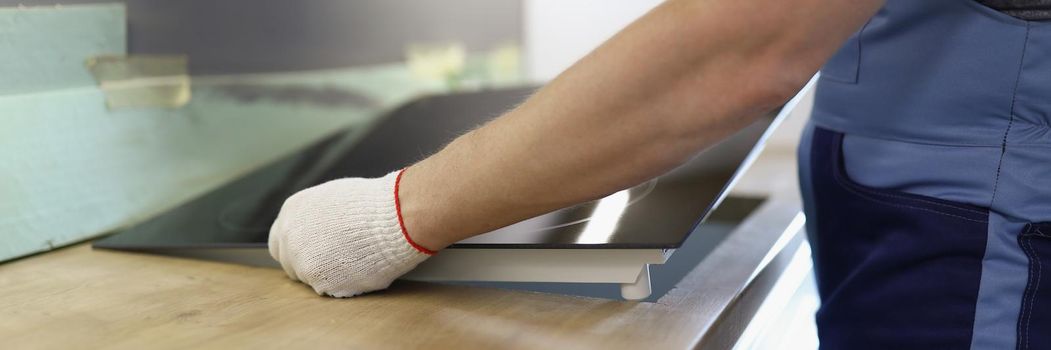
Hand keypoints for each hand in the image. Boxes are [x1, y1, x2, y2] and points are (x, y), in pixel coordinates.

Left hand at [268, 170, 434, 296]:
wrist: (394, 219)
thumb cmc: (371, 204)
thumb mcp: (331, 198)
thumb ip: (313, 217)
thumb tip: (315, 228)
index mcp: (291, 215)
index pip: (280, 243)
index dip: (297, 249)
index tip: (311, 252)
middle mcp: (291, 240)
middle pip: (292, 265)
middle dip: (311, 264)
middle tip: (337, 259)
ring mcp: (305, 264)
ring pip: (312, 279)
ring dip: (329, 274)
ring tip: (355, 259)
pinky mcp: (324, 284)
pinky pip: (331, 290)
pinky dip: (345, 283)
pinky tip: (361, 268)